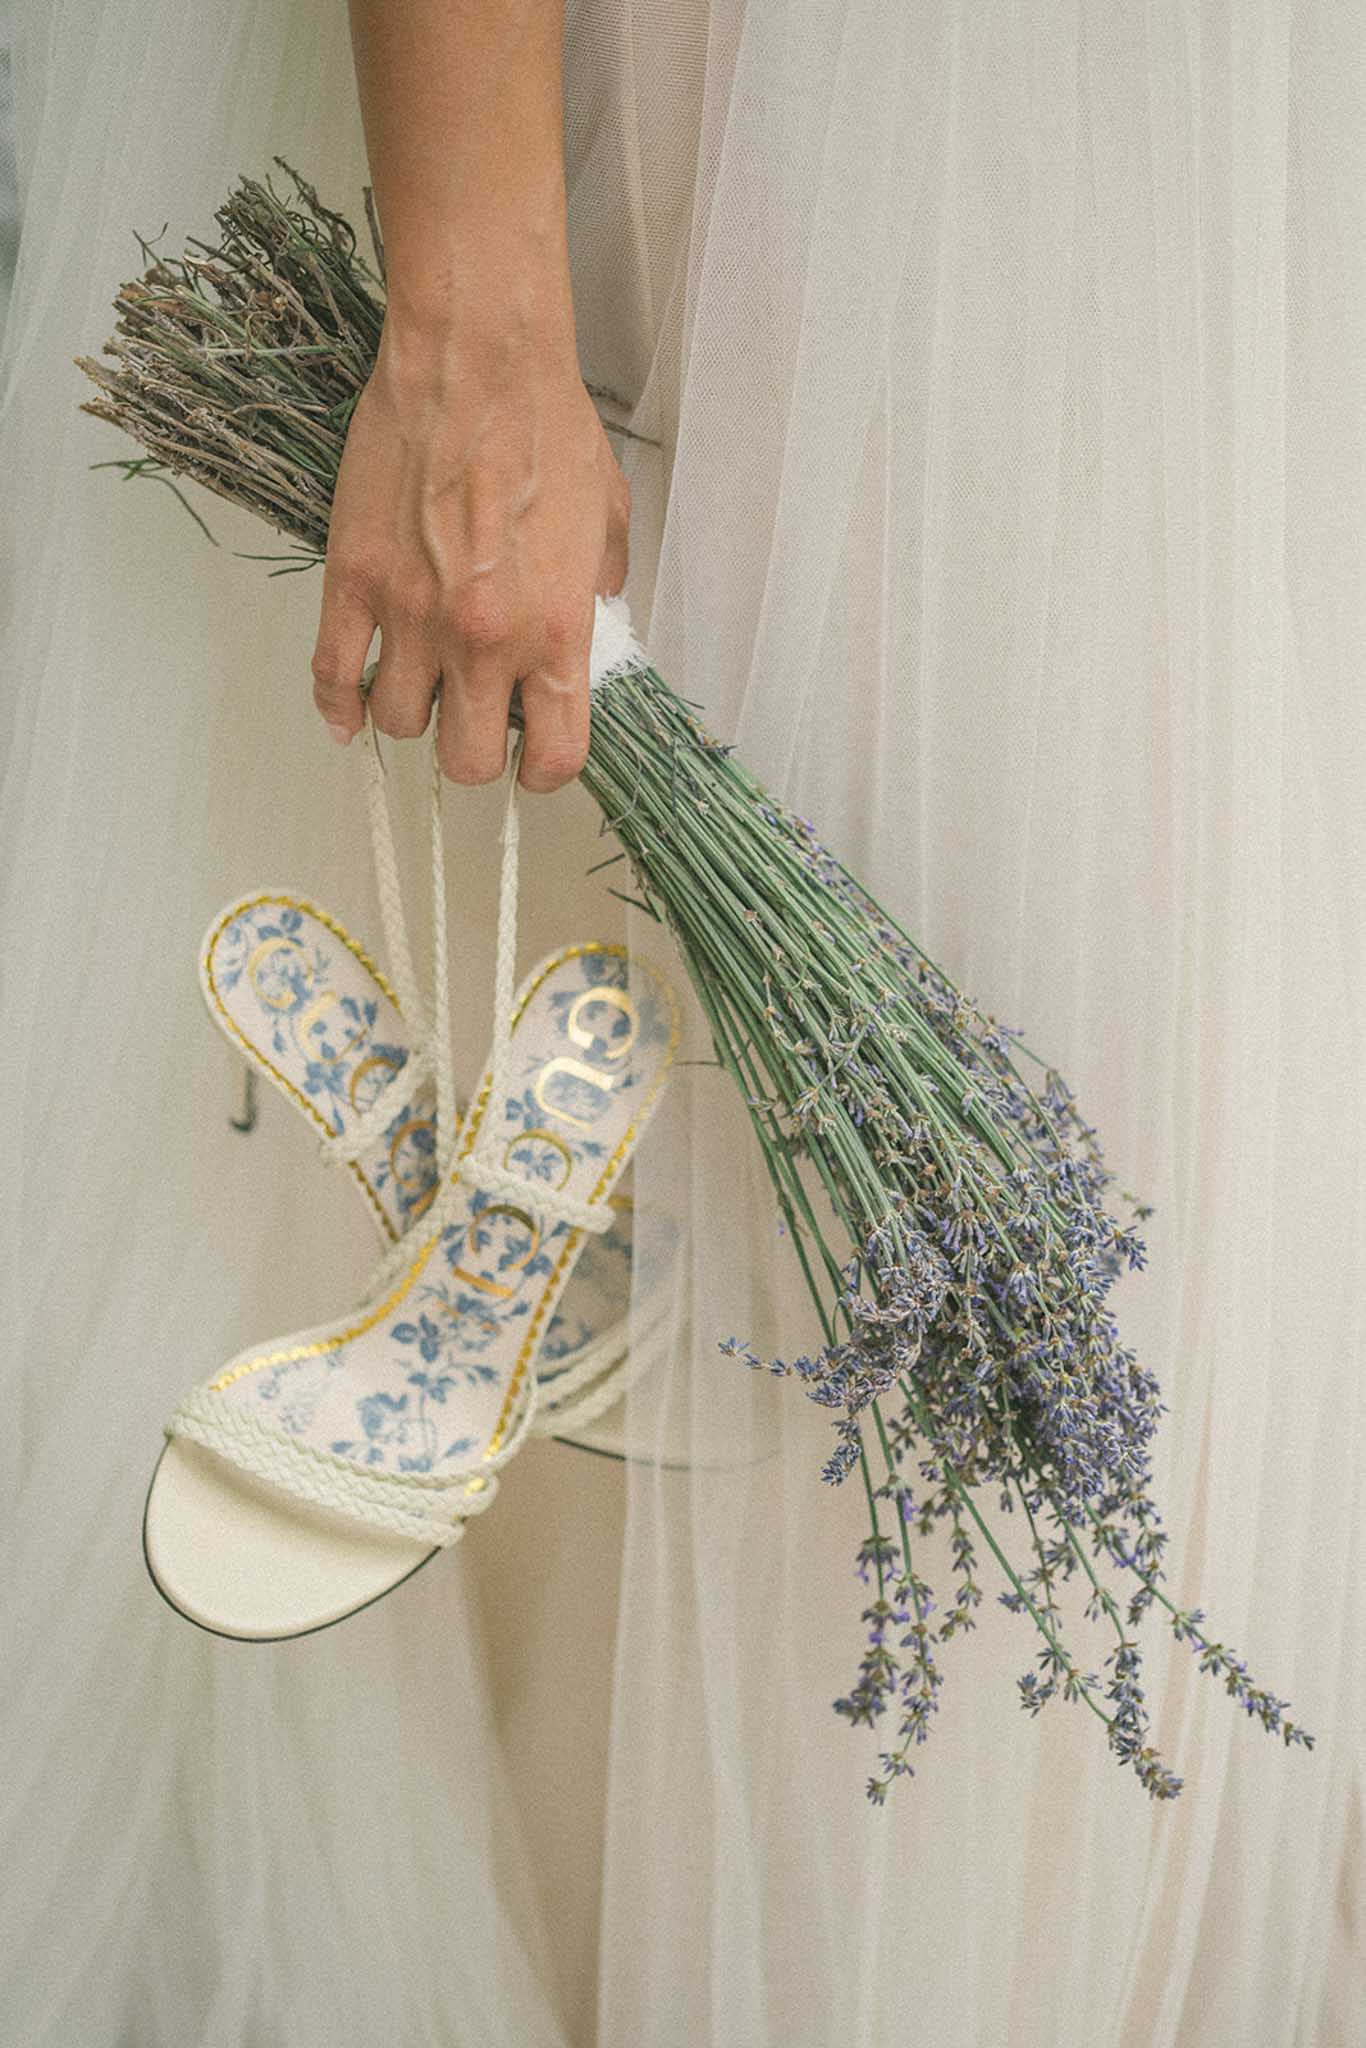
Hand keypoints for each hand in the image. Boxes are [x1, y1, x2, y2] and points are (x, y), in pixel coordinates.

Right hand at [311, 319, 630, 791]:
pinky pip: (332, 678)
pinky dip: (337, 707)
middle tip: (475, 719)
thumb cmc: (546, 425)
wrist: (478, 362)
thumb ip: (600, 588)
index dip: (546, 768)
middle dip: (474, 751)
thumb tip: (595, 623)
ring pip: (399, 724)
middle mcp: (485, 640)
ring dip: (411, 714)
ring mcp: (413, 616)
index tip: (537, 754)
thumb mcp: (607, 517)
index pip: (556, 757)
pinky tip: (349, 714)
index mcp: (555, 632)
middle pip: (468, 761)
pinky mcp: (355, 582)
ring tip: (421, 683)